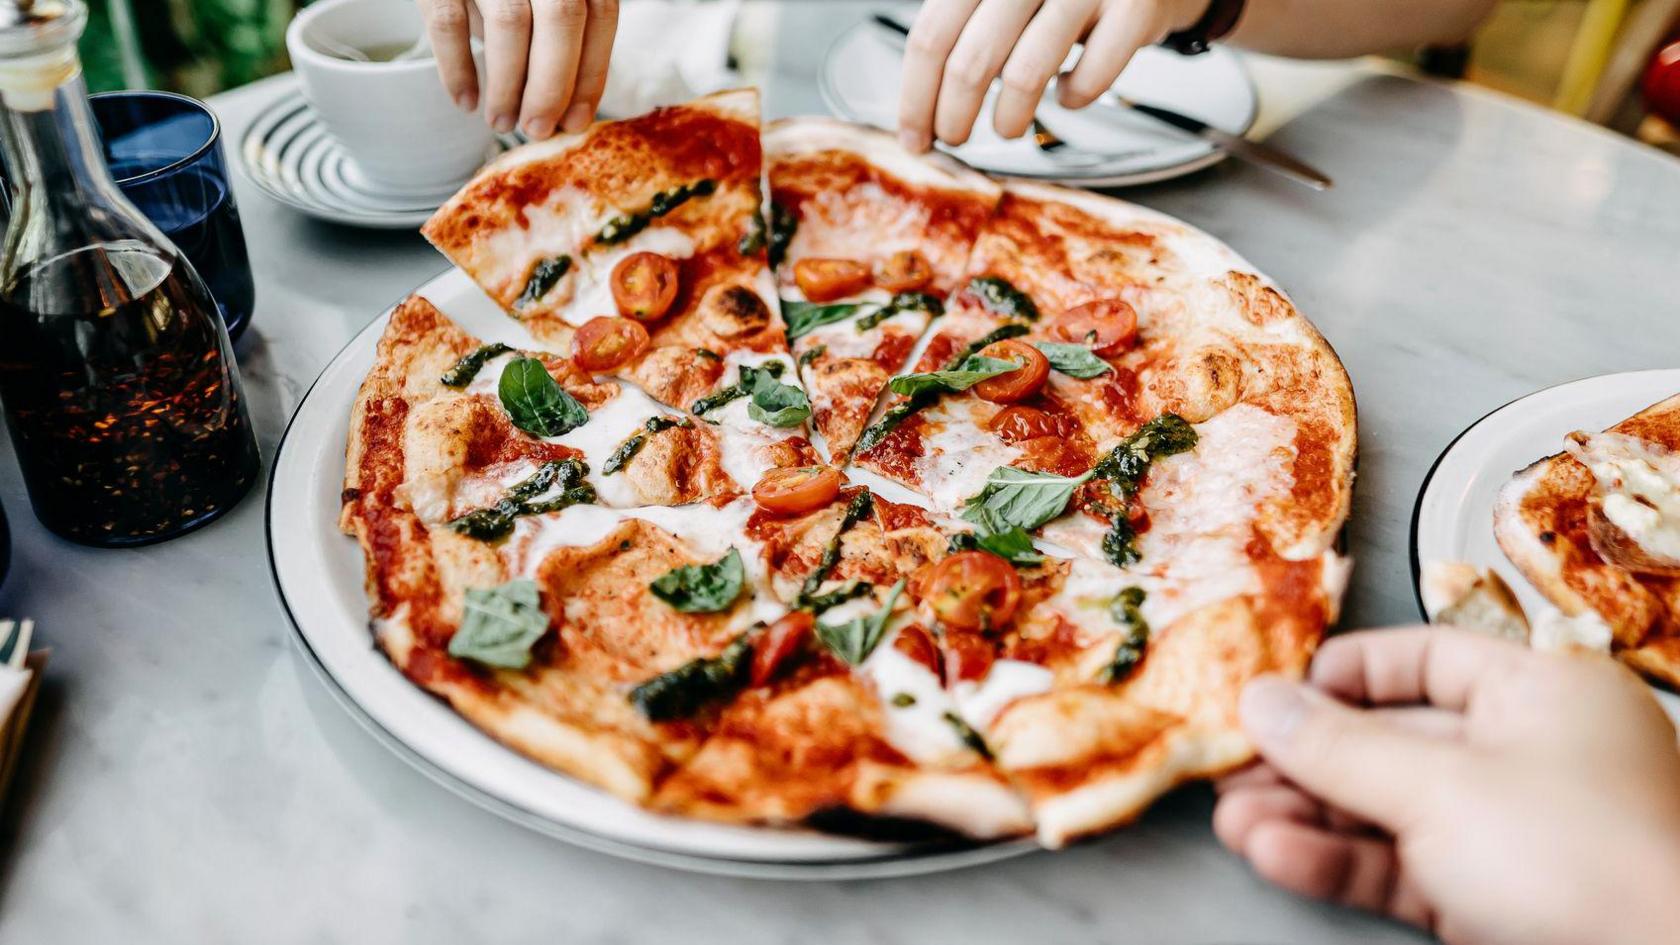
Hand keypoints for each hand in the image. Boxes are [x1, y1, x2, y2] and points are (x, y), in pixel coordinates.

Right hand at [416, 0, 617, 138]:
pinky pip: (449, 23)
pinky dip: (459, 70)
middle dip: (551, 86)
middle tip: (536, 129)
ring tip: (501, 122)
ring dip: (507, 86)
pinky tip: (466, 102)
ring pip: (510, 23)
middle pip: (561, 19)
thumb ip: (558, 44)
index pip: (599, 15)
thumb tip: (566, 115)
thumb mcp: (540, 7)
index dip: (591, 74)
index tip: (576, 122)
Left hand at [896, 0, 1210, 150]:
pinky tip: (1068, 94)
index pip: (932, 35)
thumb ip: (964, 26)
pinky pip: (1090, 78)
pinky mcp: (1136, 8)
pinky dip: (1073, 99)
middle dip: (953, 117)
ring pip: (1024, 75)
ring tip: (1008, 127)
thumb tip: (918, 108)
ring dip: (1008, 120)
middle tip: (955, 138)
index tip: (915, 136)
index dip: (916, 97)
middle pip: (969, 61)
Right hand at [1214, 627, 1679, 944]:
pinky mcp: (1496, 902)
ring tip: (1237, 822)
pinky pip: (1403, 866)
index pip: (1423, 658)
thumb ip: (1338, 745)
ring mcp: (1514, 835)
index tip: (1271, 696)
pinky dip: (1341, 862)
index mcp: (1544, 693)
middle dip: (1304, 761)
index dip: (1340, 675)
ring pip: (1389, 811)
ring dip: (1307, 816)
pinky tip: (1282, 856)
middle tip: (1234, 769)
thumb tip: (1264, 702)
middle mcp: (1532, 756)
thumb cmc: (1591, 864)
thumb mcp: (1440, 787)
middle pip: (1393, 740)